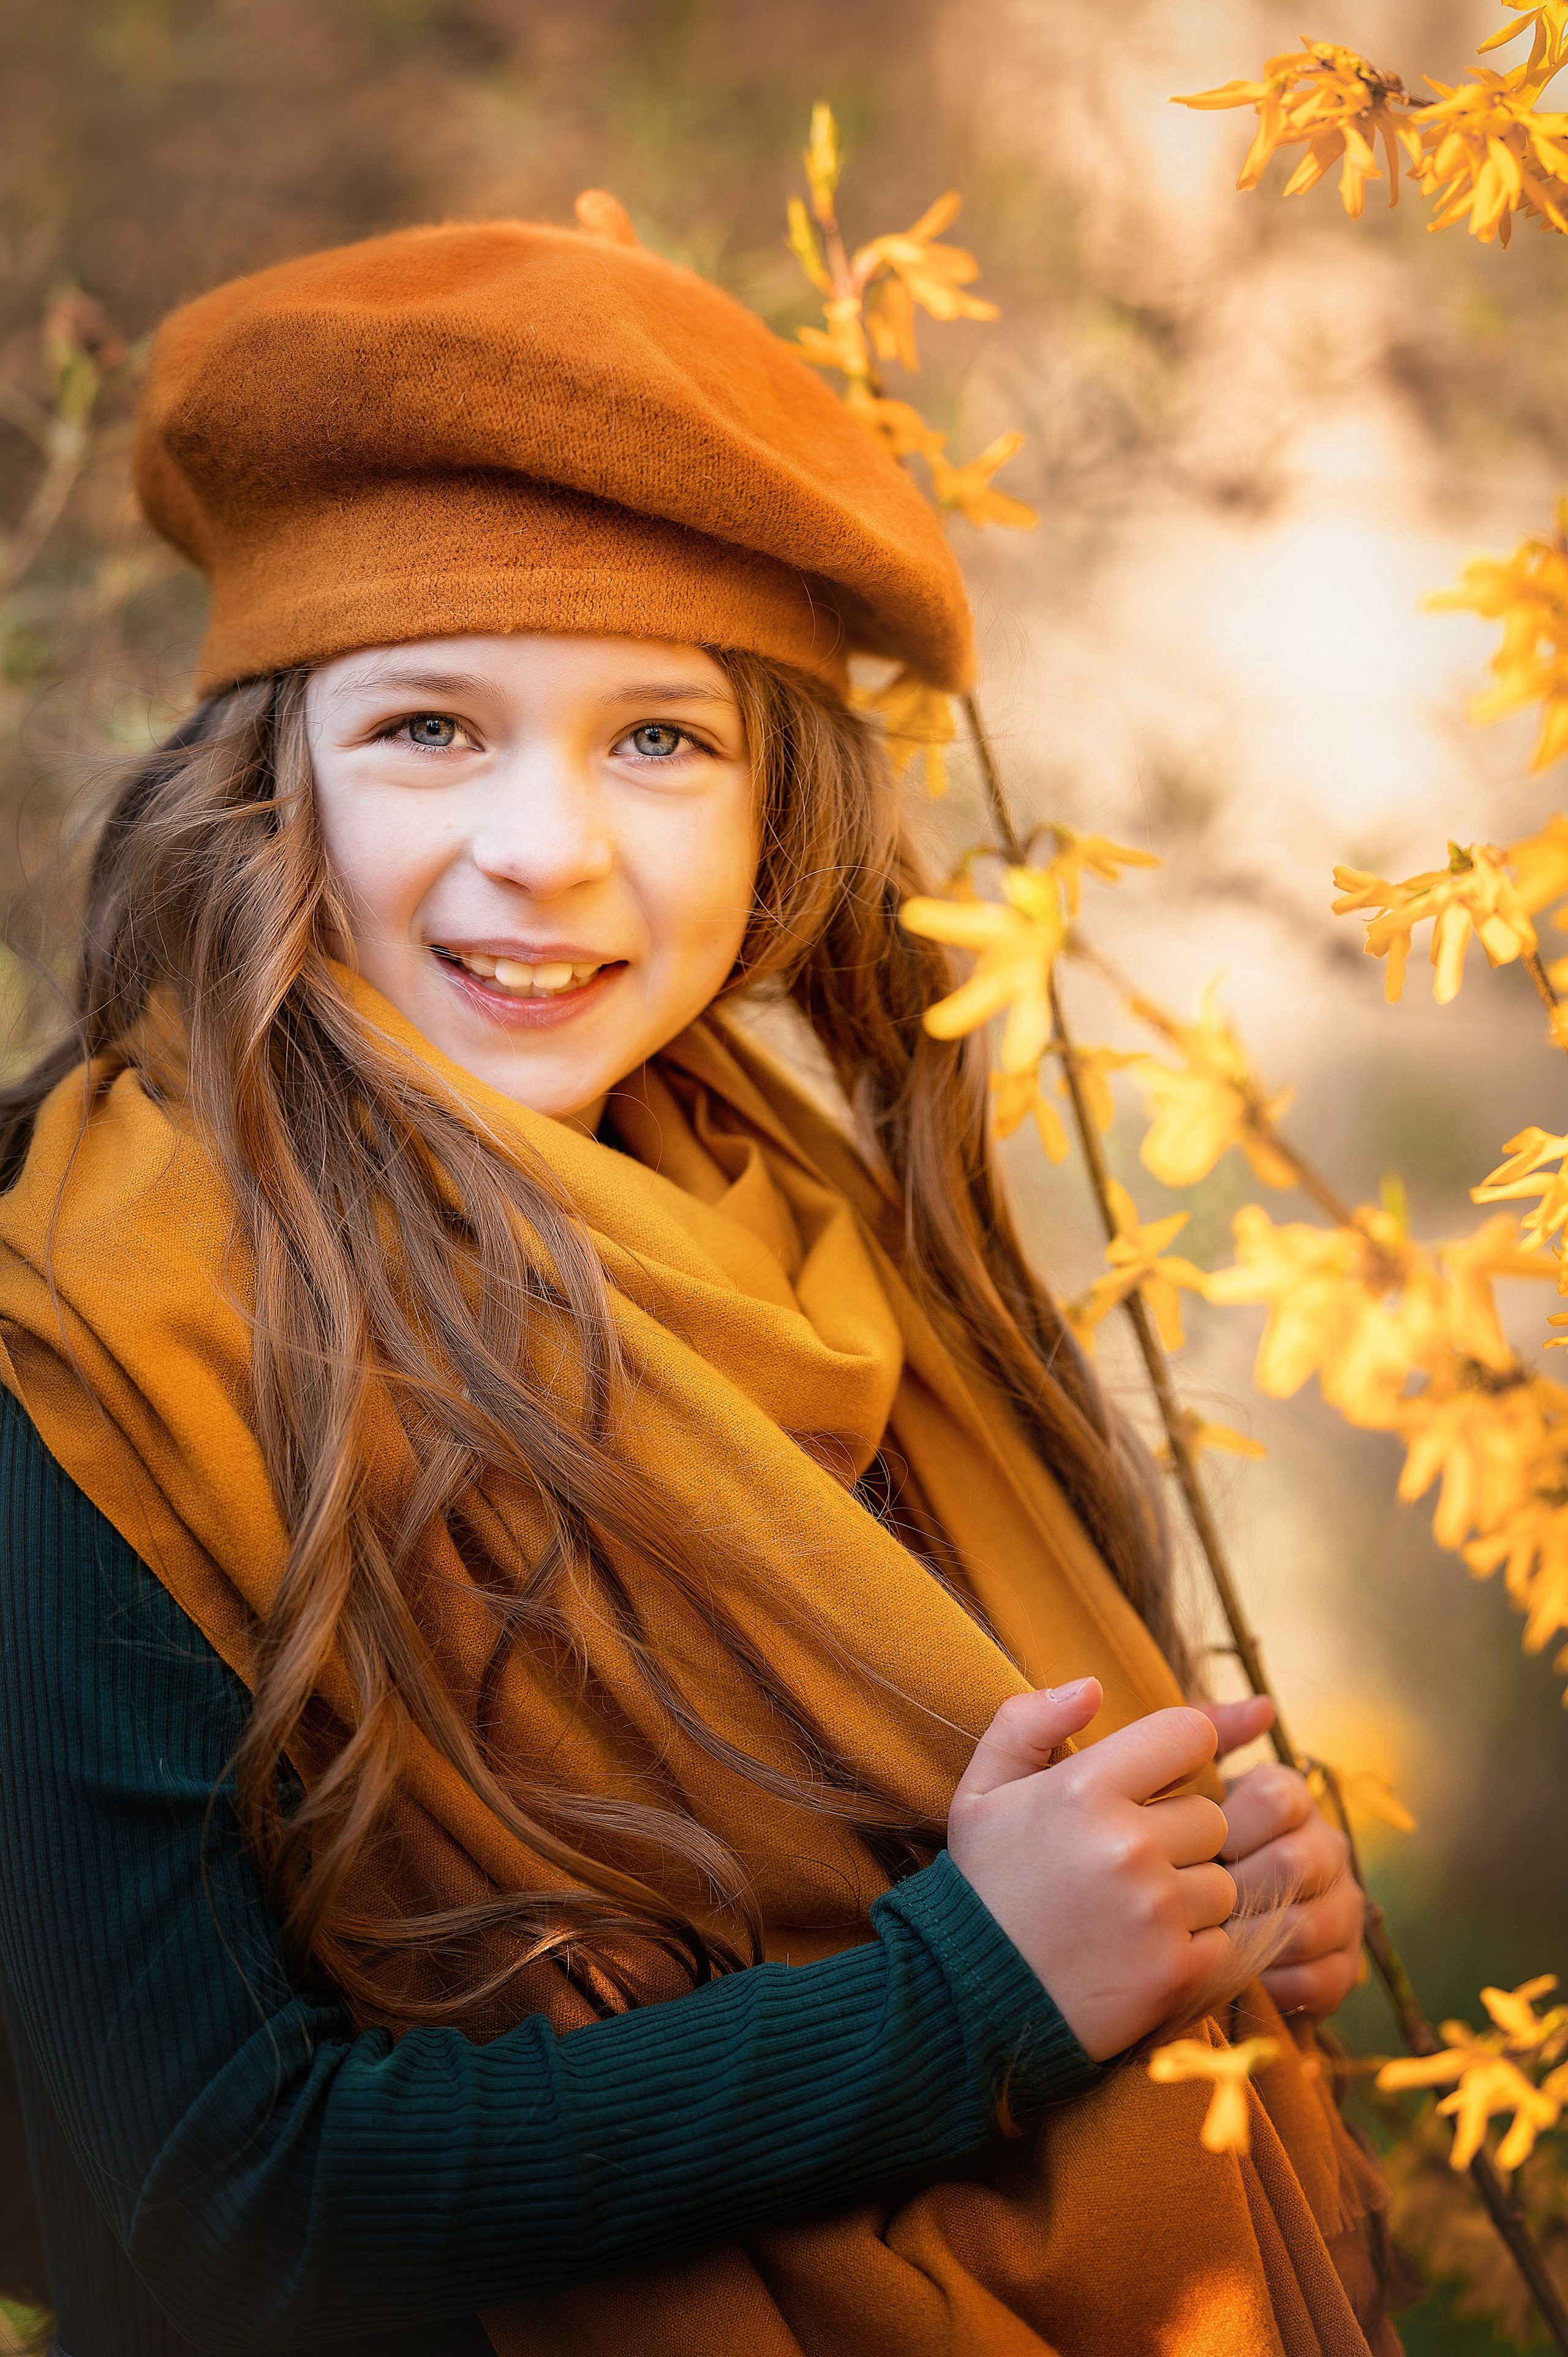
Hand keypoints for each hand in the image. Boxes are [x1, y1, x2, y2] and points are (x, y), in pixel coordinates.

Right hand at [947, 1679, 1235, 2061]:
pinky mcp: (1177, 1972)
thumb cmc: (982, 1887)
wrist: (966, 2002)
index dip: (1178, 1752)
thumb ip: (1027, 1722)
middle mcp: (1127, 1845)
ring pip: (1224, 1881)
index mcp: (1084, 1788)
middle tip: (1126, 1861)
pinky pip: (1226, 1939)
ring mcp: (1157, 1912)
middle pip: (1213, 1814)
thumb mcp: (980, 1791)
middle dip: (1180, 1833)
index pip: (1189, 1734)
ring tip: (1132, 1911)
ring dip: (1191, 1893)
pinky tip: (1142, 1951)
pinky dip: (1195, 1946)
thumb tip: (1092, 1685)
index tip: (1154, 1781)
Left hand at [1198, 1695, 1364, 2022]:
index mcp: (1286, 1797)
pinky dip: (1274, 1984)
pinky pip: (1322, 1980)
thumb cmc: (1166, 1843)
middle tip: (1188, 1902)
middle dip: (1235, 1886)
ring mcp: (1342, 1908)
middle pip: (1295, 1860)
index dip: (1228, 1824)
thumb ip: (1197, 1735)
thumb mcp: (1167, 1785)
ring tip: (1206, 1944)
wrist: (1175, 1926)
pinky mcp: (1343, 1969)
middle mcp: (1326, 1847)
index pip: (1277, 1795)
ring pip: (1312, 1922)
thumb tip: (1263, 1707)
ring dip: (1251, 1938)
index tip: (1187, 1844)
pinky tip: (1234, 1981)